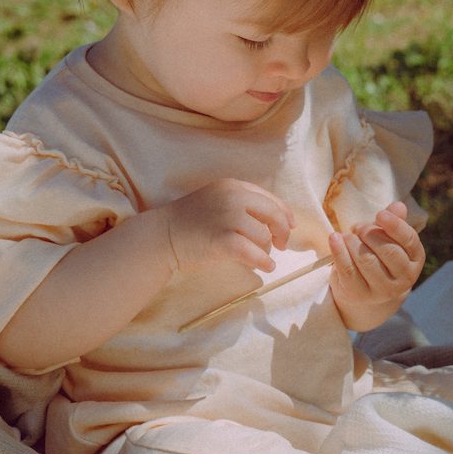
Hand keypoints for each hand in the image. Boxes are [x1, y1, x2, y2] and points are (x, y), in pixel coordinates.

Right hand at [161, 178, 294, 271]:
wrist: (162, 236)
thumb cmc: (189, 222)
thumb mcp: (216, 200)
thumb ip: (241, 203)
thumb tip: (275, 219)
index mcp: (232, 186)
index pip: (269, 198)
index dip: (284, 213)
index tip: (291, 225)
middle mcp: (232, 197)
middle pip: (273, 215)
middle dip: (282, 231)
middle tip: (282, 244)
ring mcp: (228, 218)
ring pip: (264, 236)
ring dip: (266, 249)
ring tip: (259, 256)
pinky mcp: (223, 240)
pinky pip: (255, 253)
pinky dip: (264, 262)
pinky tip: (266, 267)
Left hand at [328, 201, 424, 331]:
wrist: (366, 293)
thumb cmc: (379, 257)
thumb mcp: (389, 239)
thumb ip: (394, 222)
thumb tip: (398, 206)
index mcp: (415, 259)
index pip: (409, 240)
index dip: (395, 225)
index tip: (380, 214)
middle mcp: (404, 278)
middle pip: (388, 250)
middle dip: (370, 233)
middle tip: (359, 228)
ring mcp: (382, 290)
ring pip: (366, 259)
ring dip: (353, 241)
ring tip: (348, 236)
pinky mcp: (359, 294)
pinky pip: (347, 270)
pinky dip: (339, 251)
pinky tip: (334, 238)